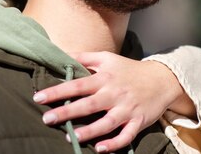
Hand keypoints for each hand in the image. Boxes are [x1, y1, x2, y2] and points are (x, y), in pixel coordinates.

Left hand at [33, 51, 191, 152]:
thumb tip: (62, 55)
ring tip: (71, 137)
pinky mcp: (138, 122)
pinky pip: (126, 135)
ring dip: (89, 131)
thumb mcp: (106, 58)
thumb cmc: (128, 69)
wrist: (161, 79)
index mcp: (104, 78)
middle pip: (88, 104)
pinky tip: (100, 149)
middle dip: (67, 112)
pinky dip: (114, 143)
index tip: (39, 97)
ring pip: (107, 122)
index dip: (58, 91)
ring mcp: (127, 109)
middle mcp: (114, 94)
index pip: (77, 84)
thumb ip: (84, 57)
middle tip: (47, 119)